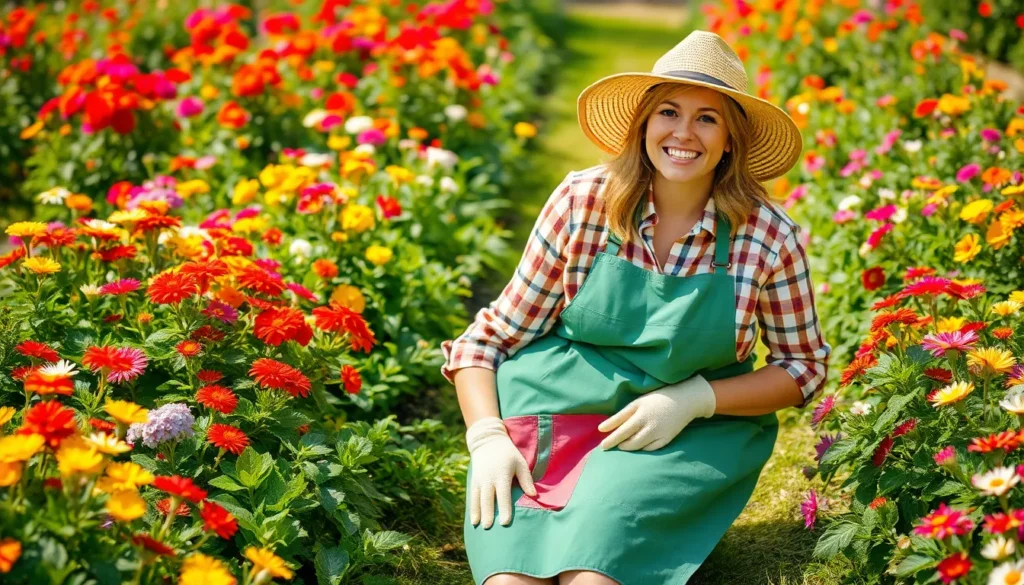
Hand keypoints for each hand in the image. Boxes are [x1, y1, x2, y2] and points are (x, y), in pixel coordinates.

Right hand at [465, 417, 537, 528]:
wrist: (488, 441)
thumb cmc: (508, 454)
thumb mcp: (520, 463)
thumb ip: (526, 480)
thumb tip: (534, 495)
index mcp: (502, 475)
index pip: (503, 495)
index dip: (504, 509)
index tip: (505, 522)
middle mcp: (489, 479)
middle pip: (488, 499)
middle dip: (488, 513)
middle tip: (489, 527)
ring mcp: (479, 480)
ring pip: (478, 499)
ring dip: (478, 513)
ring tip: (479, 525)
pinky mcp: (474, 480)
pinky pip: (472, 496)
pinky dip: (472, 508)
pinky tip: (473, 519)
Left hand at [597, 375, 716, 450]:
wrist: (685, 400)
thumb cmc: (657, 399)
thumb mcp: (638, 402)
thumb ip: (621, 415)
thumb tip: (602, 428)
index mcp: (640, 414)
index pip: (621, 429)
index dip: (611, 438)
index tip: (602, 444)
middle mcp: (649, 425)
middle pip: (629, 441)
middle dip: (616, 445)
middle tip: (607, 448)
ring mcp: (658, 434)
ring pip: (638, 446)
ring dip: (628, 447)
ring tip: (621, 446)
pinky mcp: (666, 440)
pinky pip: (650, 449)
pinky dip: (642, 449)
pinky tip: (638, 446)